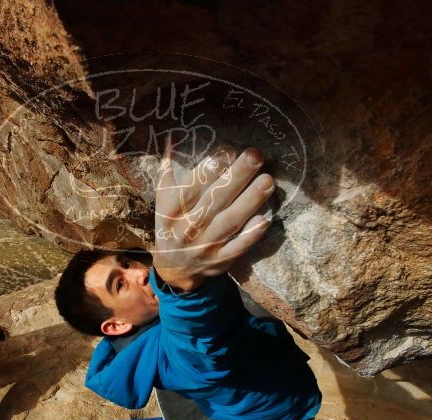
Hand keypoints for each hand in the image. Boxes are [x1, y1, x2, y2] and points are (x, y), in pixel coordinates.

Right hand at [153, 144, 274, 290]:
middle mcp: (188, 228)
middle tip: (256, 155)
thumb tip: (169, 138)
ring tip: (268, 181)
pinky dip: (251, 235)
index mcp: (172, 210)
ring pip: (229, 222)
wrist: (174, 268)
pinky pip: (237, 248)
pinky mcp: (221, 260)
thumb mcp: (163, 200)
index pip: (191, 187)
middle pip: (214, 200)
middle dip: (236, 177)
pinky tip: (265, 218)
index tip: (228, 149)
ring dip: (250, 201)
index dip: (209, 169)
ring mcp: (205, 246)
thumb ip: (167, 171)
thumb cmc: (172, 225)